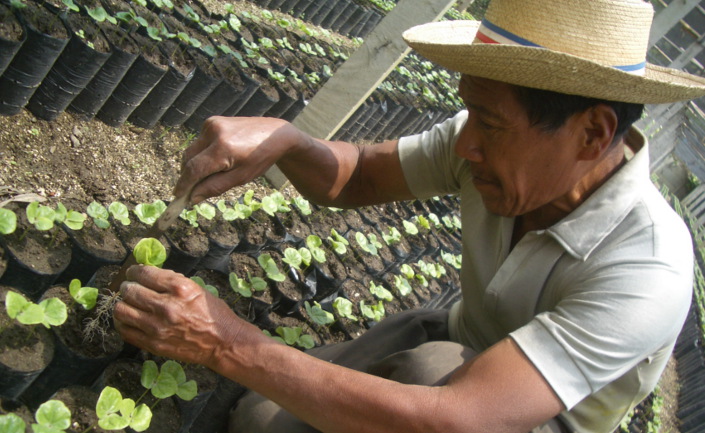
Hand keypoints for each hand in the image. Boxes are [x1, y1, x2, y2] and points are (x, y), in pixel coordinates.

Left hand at [113, 265, 242, 368]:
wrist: (222, 342)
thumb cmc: (212, 312)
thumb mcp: (196, 288)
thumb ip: (171, 281)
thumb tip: (147, 275)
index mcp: (180, 288)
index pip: (144, 274)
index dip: (134, 271)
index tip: (133, 273)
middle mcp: (166, 306)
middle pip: (129, 291)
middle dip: (127, 287)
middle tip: (130, 288)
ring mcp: (157, 327)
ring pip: (121, 310)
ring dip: (122, 304)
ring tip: (128, 304)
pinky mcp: (153, 344)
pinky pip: (125, 330)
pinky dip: (123, 322)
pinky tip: (129, 319)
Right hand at [173, 116, 303, 202]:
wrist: (274, 134)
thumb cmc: (260, 158)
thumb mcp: (240, 178)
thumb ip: (214, 187)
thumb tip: (192, 198)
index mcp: (223, 148)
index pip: (194, 169)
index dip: (184, 184)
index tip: (178, 197)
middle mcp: (214, 132)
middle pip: (188, 159)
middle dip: (187, 176)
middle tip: (191, 191)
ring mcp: (211, 124)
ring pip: (192, 150)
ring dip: (194, 165)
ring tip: (208, 175)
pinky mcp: (212, 121)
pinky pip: (199, 142)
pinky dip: (201, 154)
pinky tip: (216, 159)